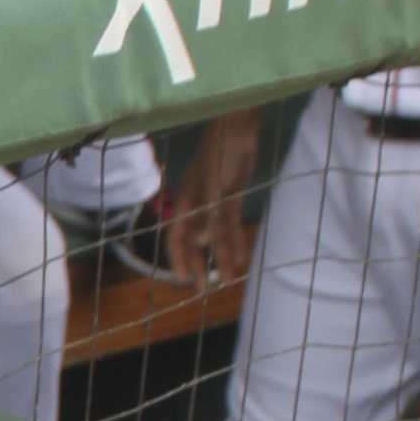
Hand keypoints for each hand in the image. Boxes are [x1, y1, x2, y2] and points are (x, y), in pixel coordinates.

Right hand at [164, 109, 262, 291]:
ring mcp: (214, 203)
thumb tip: (201, 244)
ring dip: (221, 257)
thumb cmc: (219, 156)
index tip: (182, 281)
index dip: (179, 260)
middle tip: (203, 290)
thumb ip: (208, 217)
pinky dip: (234, 241)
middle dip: (199, 265)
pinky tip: (241, 258)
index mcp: (185, 203)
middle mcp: (197, 207)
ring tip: (228, 280)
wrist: (238, 130)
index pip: (178, 238)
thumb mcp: (214, 189)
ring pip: (215, 236)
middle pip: (195, 242)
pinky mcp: (230, 198)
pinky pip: (230, 225)